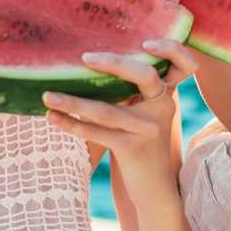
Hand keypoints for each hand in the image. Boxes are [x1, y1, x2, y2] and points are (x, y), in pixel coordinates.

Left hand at [43, 39, 197, 194]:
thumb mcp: (146, 114)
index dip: (172, 49)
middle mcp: (162, 108)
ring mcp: (148, 129)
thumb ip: (133, 92)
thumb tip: (89, 65)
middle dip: (113, 63)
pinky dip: (71, 125)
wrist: (155, 187)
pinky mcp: (132, 149)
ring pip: (107, 110)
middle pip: (144, 76)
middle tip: (84, 57)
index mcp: (166, 94)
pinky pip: (97, 133)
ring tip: (47, 96)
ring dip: (73, 102)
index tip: (146, 43)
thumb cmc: (142, 143)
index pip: (183, 63)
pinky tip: (53, 118)